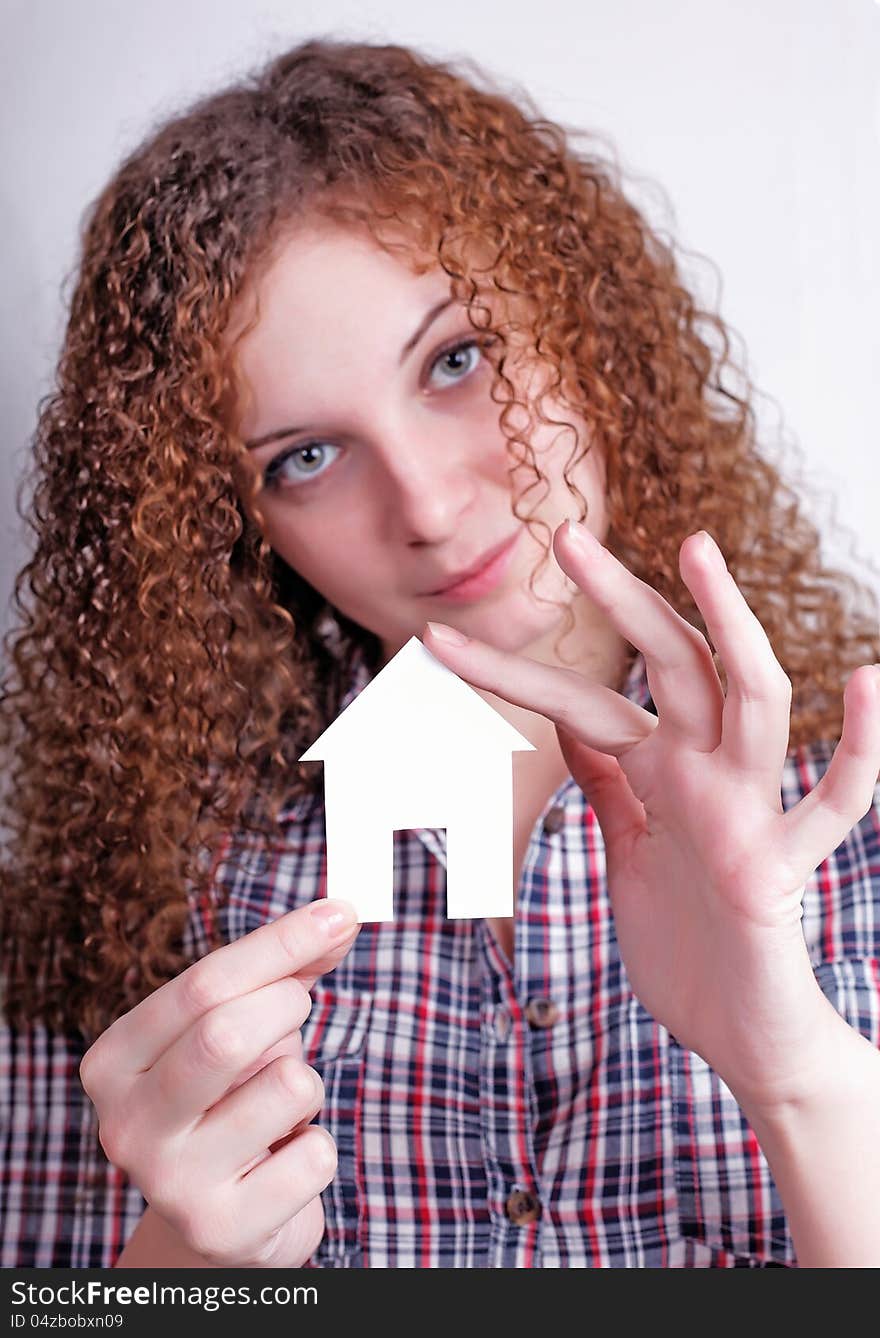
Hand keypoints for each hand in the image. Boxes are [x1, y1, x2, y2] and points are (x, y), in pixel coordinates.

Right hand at [80, 899, 359, 1266]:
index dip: (281, 943)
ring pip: (286, 1087)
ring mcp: (169, 1183)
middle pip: (225, 1034)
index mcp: (116, 1059)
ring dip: (307, 1085)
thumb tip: (341, 916)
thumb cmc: (235, 1100)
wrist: (222, 1221)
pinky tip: (283, 1165)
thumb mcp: (247, 1028)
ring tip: (281, 1111)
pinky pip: (315, 1154)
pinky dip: (318, 1147)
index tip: (341, 913)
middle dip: (286, 1008)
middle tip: (301, 1011)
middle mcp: (126, 1123)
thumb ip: (287, 970)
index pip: (203, 983)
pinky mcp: (221, 1229)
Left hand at [423, 521, 879, 1107]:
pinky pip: (833, 806)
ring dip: (728, 625)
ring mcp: (747, 812)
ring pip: (751, 701)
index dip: (508, 673)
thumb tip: (572, 724)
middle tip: (565, 534)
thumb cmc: (687, 943)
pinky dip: (860, 749)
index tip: (437, 640)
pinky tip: (867, 679)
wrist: (740, 1036)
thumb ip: (612, 783)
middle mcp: (707, 774)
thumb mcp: (629, 847)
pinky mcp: (777, 869)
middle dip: (620, 600)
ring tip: (697, 552)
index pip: (584, 700)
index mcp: (663, 771)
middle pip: (667, 665)